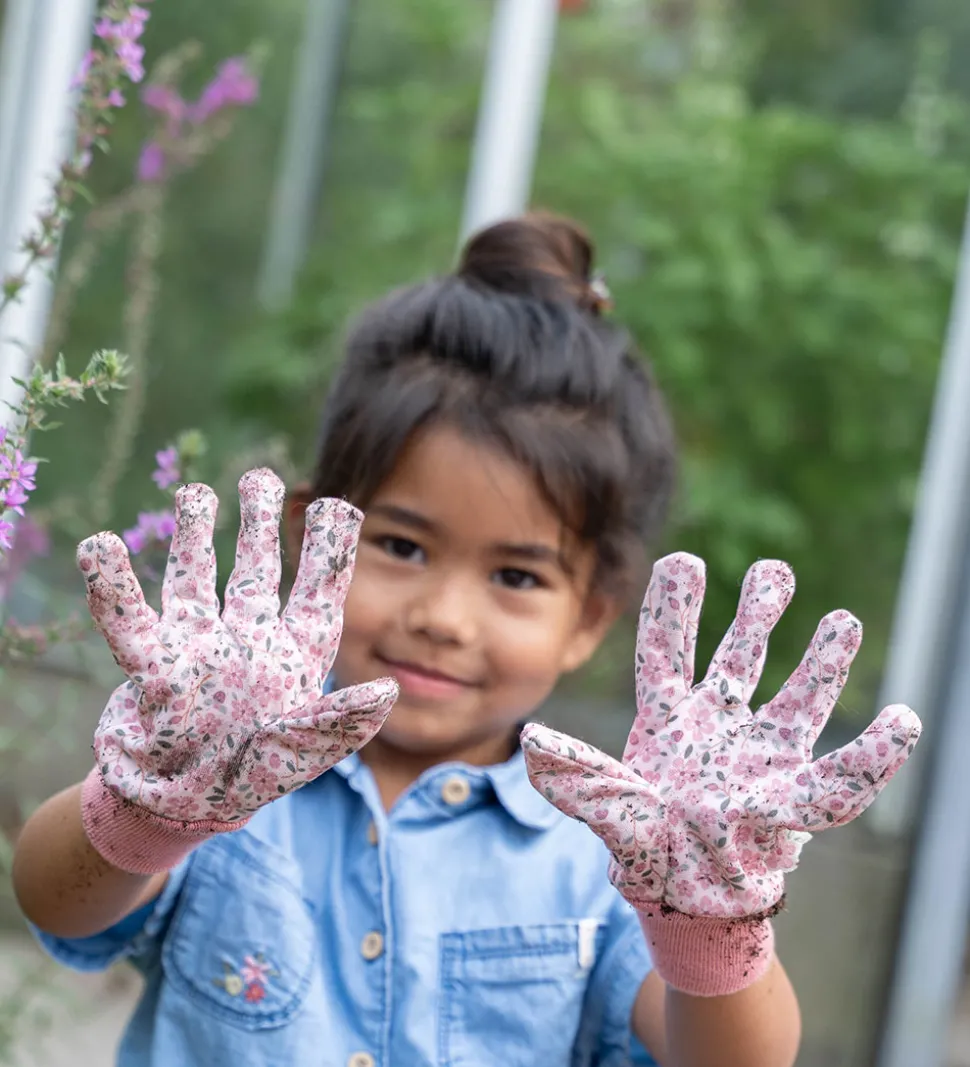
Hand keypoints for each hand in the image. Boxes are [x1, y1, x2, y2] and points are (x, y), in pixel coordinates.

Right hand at [79, 469, 396, 870]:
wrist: (183, 811)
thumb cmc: (252, 780)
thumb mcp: (303, 752)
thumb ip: (340, 722)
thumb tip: (388, 693)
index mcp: (294, 659)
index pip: (317, 595)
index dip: (328, 552)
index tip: (338, 505)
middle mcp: (248, 644)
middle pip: (257, 573)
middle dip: (259, 525)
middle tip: (260, 477)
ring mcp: (201, 649)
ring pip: (197, 580)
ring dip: (196, 537)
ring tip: (197, 492)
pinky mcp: (154, 667)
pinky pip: (129, 621)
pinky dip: (112, 587)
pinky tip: (99, 548)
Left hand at [521, 554, 919, 993]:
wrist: (687, 902)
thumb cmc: (646, 853)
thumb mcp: (611, 811)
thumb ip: (581, 779)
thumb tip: (534, 742)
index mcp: (666, 721)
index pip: (667, 651)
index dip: (674, 608)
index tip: (684, 560)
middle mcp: (715, 726)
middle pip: (738, 657)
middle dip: (756, 614)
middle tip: (774, 570)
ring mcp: (756, 753)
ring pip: (793, 695)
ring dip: (820, 661)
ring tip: (843, 620)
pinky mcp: (791, 790)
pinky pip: (839, 772)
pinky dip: (872, 752)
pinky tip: (900, 723)